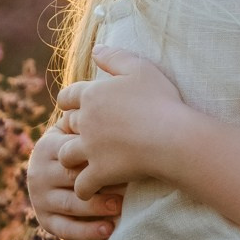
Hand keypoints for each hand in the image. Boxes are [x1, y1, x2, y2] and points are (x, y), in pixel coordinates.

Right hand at [28, 95, 124, 239]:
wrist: (86, 192)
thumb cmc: (98, 154)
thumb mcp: (92, 135)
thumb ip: (96, 114)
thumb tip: (116, 78)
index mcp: (49, 144)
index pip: (71, 146)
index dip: (97, 150)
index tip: (123, 150)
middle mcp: (38, 169)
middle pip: (69, 175)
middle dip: (98, 179)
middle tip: (127, 181)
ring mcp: (39, 197)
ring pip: (70, 203)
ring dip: (96, 206)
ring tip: (120, 206)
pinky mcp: (45, 221)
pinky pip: (66, 228)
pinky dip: (89, 230)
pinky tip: (110, 229)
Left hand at [68, 47, 195, 198]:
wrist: (172, 136)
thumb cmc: (161, 100)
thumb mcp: (141, 68)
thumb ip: (115, 56)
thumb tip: (96, 49)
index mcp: (93, 94)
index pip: (68, 96)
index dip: (69, 102)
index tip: (72, 107)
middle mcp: (86, 121)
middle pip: (66, 125)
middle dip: (71, 130)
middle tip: (82, 136)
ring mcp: (90, 149)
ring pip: (66, 155)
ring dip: (71, 159)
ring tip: (80, 164)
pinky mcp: (99, 172)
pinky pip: (81, 184)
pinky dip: (83, 189)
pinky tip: (90, 189)